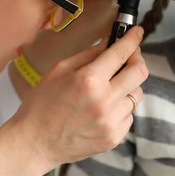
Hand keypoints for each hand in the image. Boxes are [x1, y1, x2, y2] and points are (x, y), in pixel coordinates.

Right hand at [10, 26, 146, 166]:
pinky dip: (121, 107)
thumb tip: (110, 43)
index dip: (132, 39)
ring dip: (127, 86)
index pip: (121, 52)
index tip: (137, 32)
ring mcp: (111, 121)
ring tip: (109, 88)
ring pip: (136, 94)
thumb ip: (89, 55)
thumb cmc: (41, 104)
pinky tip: (103, 109)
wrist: (34, 143)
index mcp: (89, 80)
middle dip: (137, 59)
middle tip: (130, 56)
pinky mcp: (114, 137)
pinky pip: (129, 114)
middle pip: (140, 72)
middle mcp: (104, 101)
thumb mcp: (59, 70)